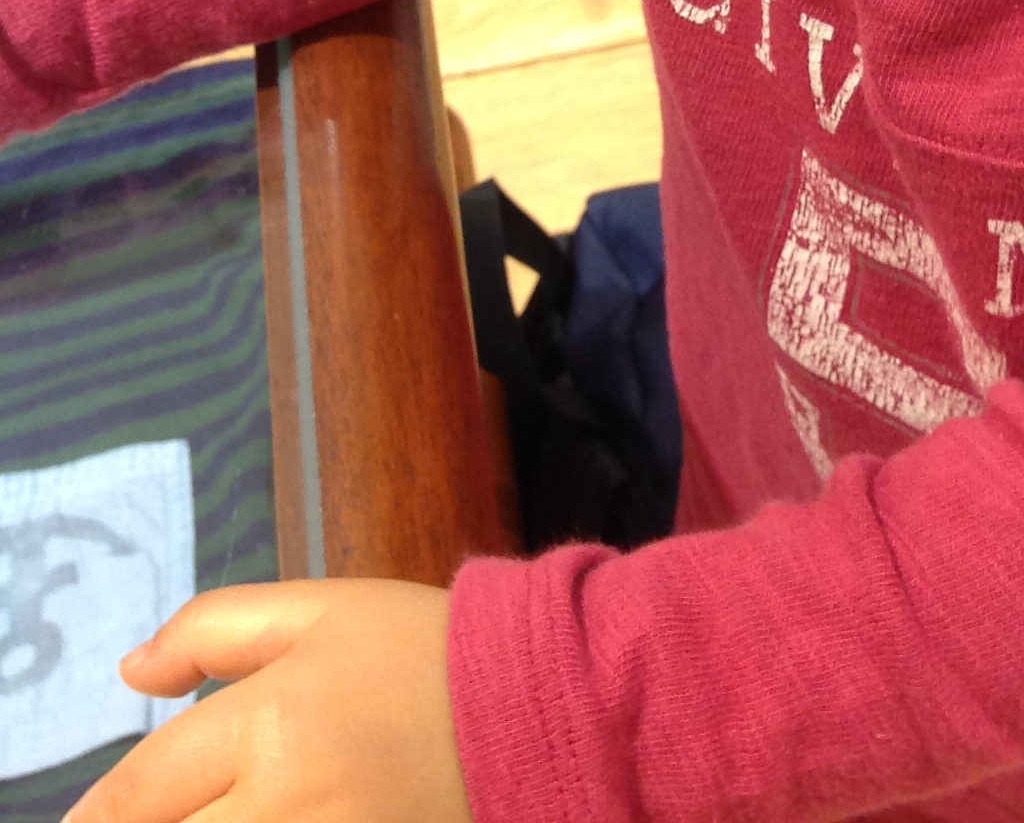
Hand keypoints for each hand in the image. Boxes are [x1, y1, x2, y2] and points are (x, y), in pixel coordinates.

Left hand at [66, 580, 471, 822]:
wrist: (543, 709)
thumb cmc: (427, 652)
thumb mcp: (325, 609)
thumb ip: (215, 628)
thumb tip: (130, 671)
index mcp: (270, 721)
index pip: (135, 797)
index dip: (97, 819)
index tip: (93, 821)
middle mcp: (286, 805)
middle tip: (164, 812)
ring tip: (224, 815)